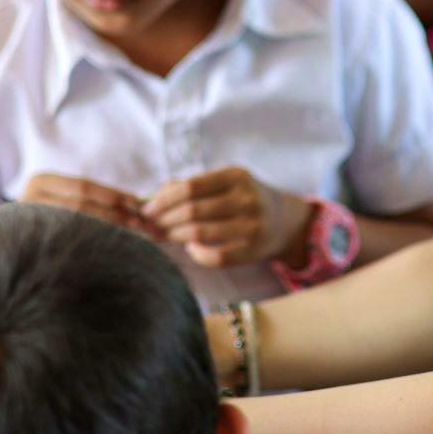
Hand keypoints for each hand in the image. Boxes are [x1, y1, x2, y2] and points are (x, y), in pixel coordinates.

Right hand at [22, 173, 153, 233]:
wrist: (11, 242)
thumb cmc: (44, 220)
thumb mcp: (59, 199)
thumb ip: (87, 197)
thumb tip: (134, 203)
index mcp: (41, 181)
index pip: (84, 187)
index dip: (114, 194)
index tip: (138, 204)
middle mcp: (31, 198)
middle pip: (83, 205)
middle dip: (116, 213)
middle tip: (142, 224)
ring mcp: (30, 221)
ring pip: (78, 224)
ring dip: (109, 229)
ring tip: (134, 237)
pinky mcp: (32, 244)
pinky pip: (70, 243)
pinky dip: (95, 245)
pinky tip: (113, 250)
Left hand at [141, 168, 312, 269]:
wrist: (285, 221)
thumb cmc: (243, 199)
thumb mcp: (225, 183)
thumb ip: (192, 186)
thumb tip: (154, 196)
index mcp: (236, 176)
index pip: (190, 186)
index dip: (164, 199)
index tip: (147, 209)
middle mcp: (247, 198)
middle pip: (192, 210)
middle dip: (165, 220)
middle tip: (152, 225)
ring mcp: (252, 225)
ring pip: (200, 233)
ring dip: (176, 236)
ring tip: (168, 235)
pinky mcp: (254, 250)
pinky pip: (216, 258)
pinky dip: (197, 254)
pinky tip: (191, 248)